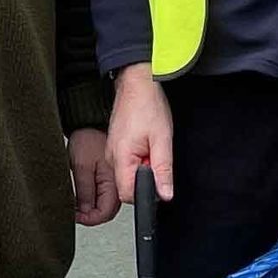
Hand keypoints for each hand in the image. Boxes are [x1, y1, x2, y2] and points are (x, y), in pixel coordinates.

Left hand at [69, 126, 119, 225]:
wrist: (92, 122)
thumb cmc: (89, 137)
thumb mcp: (81, 165)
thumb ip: (85, 191)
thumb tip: (85, 211)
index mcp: (113, 182)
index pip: (105, 213)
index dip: (88, 219)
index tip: (75, 216)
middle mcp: (118, 184)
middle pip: (106, 212)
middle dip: (89, 216)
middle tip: (73, 212)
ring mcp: (115, 181)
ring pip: (105, 205)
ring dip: (90, 208)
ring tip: (75, 205)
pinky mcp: (111, 177)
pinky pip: (104, 195)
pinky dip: (92, 200)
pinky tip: (82, 197)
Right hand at [108, 63, 172, 201]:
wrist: (137, 84)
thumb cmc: (147, 105)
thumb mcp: (163, 140)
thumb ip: (163, 170)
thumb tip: (165, 194)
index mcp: (121, 158)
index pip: (129, 194)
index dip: (147, 192)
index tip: (159, 178)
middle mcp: (111, 157)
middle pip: (128, 186)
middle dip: (146, 178)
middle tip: (156, 156)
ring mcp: (111, 151)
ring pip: (128, 174)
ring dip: (143, 167)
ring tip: (151, 146)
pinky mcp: (115, 146)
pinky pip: (126, 163)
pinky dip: (139, 158)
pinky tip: (145, 143)